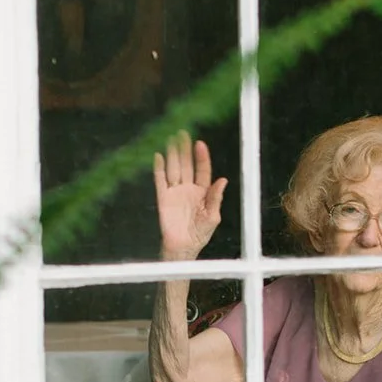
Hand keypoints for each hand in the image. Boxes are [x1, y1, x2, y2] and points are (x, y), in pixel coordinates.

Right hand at [153, 131, 226, 260]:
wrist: (183, 247)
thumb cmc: (200, 234)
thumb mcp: (212, 217)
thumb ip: (216, 198)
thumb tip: (223, 180)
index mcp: (202, 192)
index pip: (202, 170)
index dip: (201, 157)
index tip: (200, 144)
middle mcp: (188, 189)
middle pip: (186, 165)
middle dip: (185, 150)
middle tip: (183, 133)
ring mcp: (175, 192)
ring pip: (174, 169)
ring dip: (173, 155)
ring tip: (171, 139)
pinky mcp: (163, 198)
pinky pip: (160, 180)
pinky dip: (158, 169)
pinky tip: (158, 156)